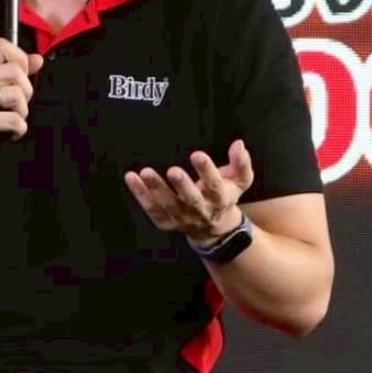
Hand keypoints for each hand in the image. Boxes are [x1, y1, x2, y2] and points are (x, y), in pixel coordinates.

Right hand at [0, 38, 42, 174]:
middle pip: (15, 70)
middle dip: (26, 90)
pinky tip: (7, 132)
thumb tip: (37, 59)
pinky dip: (18, 130)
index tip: (21, 75)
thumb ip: (12, 71)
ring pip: (18, 95)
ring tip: (9, 119)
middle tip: (16, 104)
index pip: (0, 46)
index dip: (20, 58)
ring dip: (22, 112)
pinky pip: (15, 120)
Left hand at [127, 141, 254, 242]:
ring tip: (145, 172)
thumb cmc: (224, 195)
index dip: (207, 171)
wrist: (213, 228)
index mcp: (220, 199)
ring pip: (168, 205)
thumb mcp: (240, 181)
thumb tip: (238, 144)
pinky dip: (140, 195)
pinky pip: (151, 209)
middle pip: (192, 200)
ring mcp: (182, 219)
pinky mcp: (166, 223)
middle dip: (182, 186)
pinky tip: (130, 178)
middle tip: (173, 170)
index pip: (215, 185)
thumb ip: (241, 164)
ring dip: (156, 189)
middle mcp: (201, 211)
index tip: (197, 155)